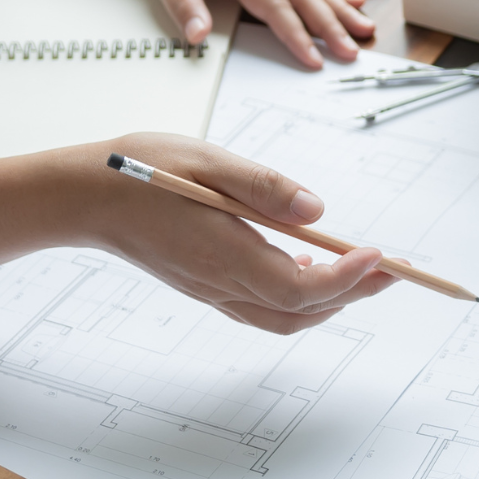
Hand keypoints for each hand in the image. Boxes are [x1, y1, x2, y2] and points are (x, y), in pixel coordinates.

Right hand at [72, 132, 395, 332]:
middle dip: (356, 293)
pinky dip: (298, 296)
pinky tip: (310, 264)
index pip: (300, 287)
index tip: (381, 255)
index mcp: (223, 254)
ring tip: (364, 268)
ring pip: (284, 317)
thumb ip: (264, 186)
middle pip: (302, 310)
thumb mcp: (207, 161)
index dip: (347, 279)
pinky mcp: (206, 286)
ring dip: (330, 299)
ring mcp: (212, 290)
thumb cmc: (140, 170)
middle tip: (396, 269)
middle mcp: (220, 282)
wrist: (82, 196)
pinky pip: (262, 307)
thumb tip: (317, 208)